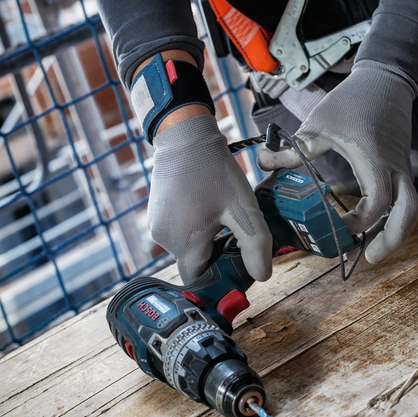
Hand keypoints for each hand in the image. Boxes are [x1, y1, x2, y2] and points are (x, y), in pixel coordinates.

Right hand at [148, 114, 272, 282]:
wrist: (185, 136)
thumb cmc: (214, 171)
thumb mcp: (243, 208)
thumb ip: (255, 245)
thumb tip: (262, 276)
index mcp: (183, 244)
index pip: (199, 280)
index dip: (219, 275)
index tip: (236, 261)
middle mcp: (164, 239)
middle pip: (194, 262)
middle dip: (215, 254)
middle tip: (234, 233)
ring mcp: (156, 225)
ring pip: (186, 246)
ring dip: (205, 239)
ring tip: (221, 215)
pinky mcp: (156, 213)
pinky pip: (177, 231)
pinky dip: (194, 226)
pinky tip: (207, 206)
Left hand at [257, 60, 417, 262]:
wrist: (385, 80)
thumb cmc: (353, 99)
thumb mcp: (319, 123)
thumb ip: (294, 149)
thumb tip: (264, 163)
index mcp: (374, 158)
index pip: (377, 201)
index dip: (360, 222)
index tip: (339, 227)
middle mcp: (395, 167)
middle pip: (408, 212)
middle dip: (392, 239)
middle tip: (371, 259)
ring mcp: (402, 167)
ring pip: (411, 208)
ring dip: (395, 231)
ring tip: (374, 250)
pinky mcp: (401, 166)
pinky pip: (404, 197)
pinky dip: (392, 216)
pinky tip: (373, 224)